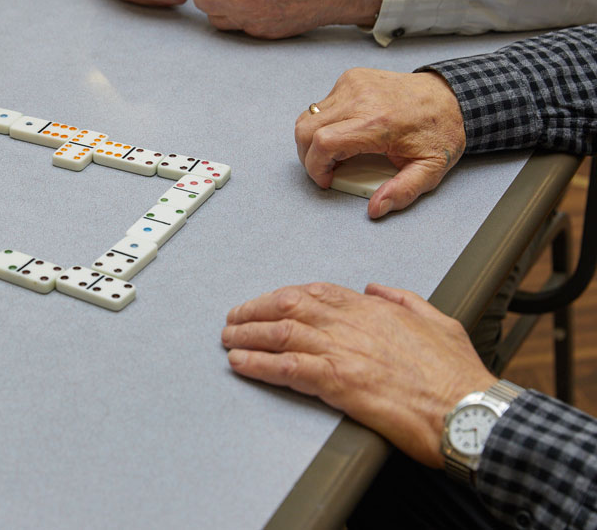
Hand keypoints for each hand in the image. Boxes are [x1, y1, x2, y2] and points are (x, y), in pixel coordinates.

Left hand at [222, 283, 497, 467]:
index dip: (282, 295)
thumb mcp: (436, 320)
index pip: (315, 292)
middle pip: (288, 306)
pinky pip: (287, 368)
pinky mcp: (339, 383)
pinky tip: (240, 363)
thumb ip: (402, 299)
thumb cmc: (458, 374)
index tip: (265, 302)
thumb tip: (376, 287)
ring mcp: (343, 352)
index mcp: (373, 309)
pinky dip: (258, 364)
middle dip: (254, 310)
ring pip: (281, 333)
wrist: (469, 409)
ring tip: (228, 340)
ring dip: (247, 335)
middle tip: (234, 319)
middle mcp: (352, 324)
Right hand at [294, 68, 465, 217]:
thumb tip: (376, 207)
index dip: (316, 167)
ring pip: (309, 116)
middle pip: (306, 129)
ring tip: (336, 152)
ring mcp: (353, 85)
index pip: (322, 143)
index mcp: (378, 122)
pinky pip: (322, 104)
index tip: (327, 178)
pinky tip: (346, 130)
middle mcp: (360, 99)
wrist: (451, 96)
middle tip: (326, 168)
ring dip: (314, 139)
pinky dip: (325, 122)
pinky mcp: (351, 78)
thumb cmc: (439, 130)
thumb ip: (402, 191)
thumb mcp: (430, 169)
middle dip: (308, 156)